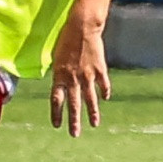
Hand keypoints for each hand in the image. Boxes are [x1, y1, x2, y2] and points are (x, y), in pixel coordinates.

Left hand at [49, 10, 110, 137]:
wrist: (82, 27)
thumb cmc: (65, 39)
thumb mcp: (56, 57)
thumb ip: (59, 73)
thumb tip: (59, 83)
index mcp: (60, 76)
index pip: (56, 100)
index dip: (56, 114)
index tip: (57, 125)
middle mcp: (73, 79)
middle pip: (74, 104)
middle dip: (74, 121)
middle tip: (75, 134)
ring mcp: (88, 75)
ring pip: (90, 99)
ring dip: (92, 113)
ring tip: (94, 124)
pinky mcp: (100, 69)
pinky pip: (103, 84)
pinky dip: (104, 91)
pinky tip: (106, 99)